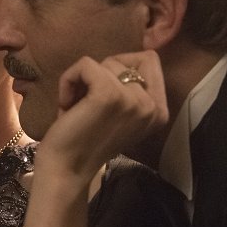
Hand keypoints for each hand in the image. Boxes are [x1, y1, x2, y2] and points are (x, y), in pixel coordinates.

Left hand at [37, 51, 168, 180]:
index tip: (103, 91)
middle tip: (88, 102)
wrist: (66, 169)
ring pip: (107, 62)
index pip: (150, 59)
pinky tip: (66, 104)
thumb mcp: (119, 112)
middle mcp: (153, 106)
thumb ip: (130, 89)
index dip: (122, 67)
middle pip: (128, 59)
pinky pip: (85, 64)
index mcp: (160, 111)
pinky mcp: (109, 94)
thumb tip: (122, 58)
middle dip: (102, 75)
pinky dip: (68, 79)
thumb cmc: (85, 138)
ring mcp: (134, 100)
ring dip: (83, 81)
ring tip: (77, 107)